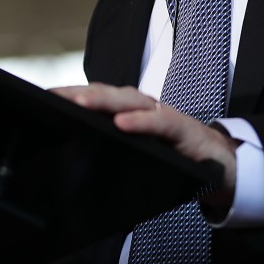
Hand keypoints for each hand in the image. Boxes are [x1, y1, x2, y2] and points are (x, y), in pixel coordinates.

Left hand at [52, 82, 237, 205]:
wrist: (219, 164)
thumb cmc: (173, 156)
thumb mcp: (137, 154)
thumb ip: (113, 153)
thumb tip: (75, 170)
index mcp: (127, 112)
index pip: (94, 99)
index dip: (70, 96)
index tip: (45, 98)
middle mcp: (142, 107)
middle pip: (106, 94)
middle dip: (78, 93)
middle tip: (54, 97)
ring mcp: (161, 114)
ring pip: (128, 100)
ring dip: (103, 100)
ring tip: (79, 104)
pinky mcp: (181, 128)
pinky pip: (159, 122)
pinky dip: (140, 122)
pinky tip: (122, 124)